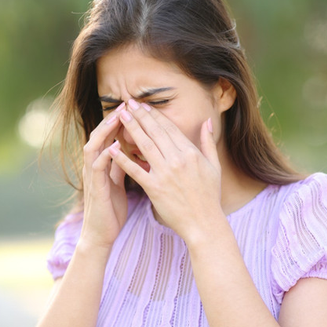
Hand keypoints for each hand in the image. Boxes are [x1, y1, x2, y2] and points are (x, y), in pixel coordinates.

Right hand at [80, 103, 127, 249]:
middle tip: (126, 104)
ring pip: (94, 147)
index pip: (109, 136)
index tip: (134, 107)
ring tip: (117, 118)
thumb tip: (131, 149)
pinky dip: (105, 156)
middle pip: (99, 135)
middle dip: (112, 119)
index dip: (120, 121)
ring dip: (105, 132)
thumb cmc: (111, 209)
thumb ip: (122, 165)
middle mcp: (93, 166)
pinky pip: (97, 168)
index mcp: (102, 164)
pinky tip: (114, 147)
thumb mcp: (118, 182)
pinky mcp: (94, 189)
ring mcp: (92, 177)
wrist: (101, 234)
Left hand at [108, 100, 222, 241]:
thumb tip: (207, 121)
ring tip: (120, 116)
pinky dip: (123, 159)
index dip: (154, 115)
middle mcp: (177, 160)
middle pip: (155, 132)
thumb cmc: (209, 196)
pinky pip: (136, 171)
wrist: (204, 223)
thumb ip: (208, 142)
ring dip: (131, 129)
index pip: (169, 128)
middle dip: (140, 116)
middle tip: (127, 103)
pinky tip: (112, 148)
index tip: (143, 105)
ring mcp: (165, 174)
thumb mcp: (214, 166)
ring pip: (144, 146)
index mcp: (191, 153)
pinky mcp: (154, 188)